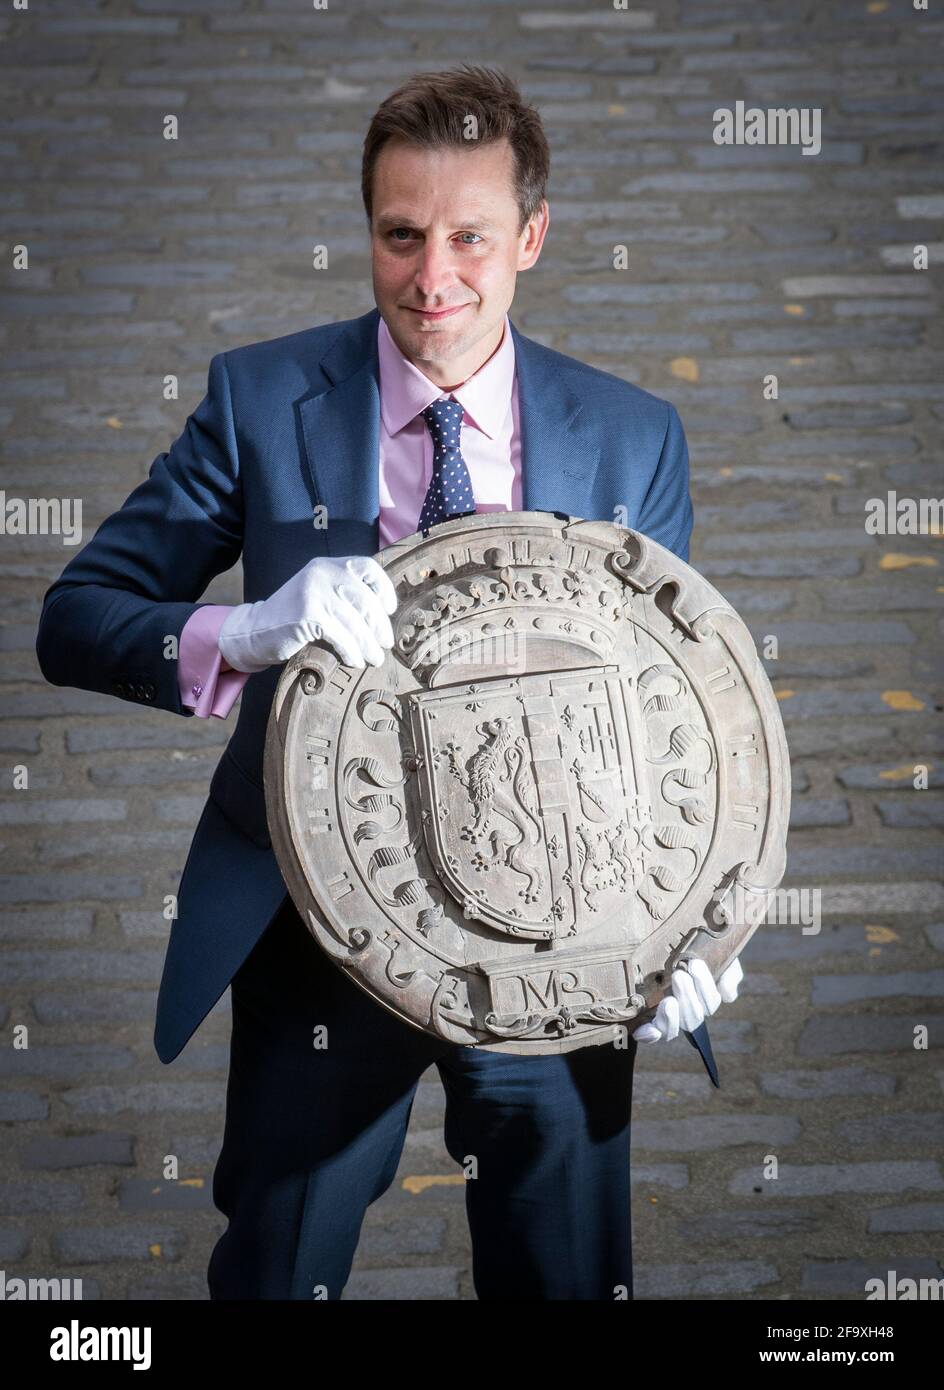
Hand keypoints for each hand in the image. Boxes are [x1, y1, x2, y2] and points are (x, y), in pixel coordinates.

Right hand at [218, 555, 397, 673]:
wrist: (255, 631)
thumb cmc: (294, 618)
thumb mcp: (321, 596)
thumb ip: (345, 596)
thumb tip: (383, 618)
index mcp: (329, 565)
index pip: (367, 568)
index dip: (383, 589)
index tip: (389, 610)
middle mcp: (322, 573)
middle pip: (365, 599)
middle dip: (379, 625)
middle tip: (385, 644)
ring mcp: (314, 592)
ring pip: (355, 621)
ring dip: (368, 644)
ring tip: (375, 659)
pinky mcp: (308, 615)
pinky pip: (341, 636)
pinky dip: (352, 651)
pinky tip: (355, 661)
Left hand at [634, 957, 742, 1043]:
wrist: (672, 942)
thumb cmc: (698, 950)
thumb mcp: (719, 957)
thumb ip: (730, 975)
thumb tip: (726, 995)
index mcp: (703, 997)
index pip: (710, 1003)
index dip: (705, 989)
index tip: (694, 964)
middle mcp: (686, 1010)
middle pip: (692, 1018)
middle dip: (688, 998)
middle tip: (679, 975)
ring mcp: (667, 1016)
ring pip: (672, 1030)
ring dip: (672, 1017)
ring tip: (669, 1000)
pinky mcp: (647, 1018)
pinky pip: (650, 1034)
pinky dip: (650, 1035)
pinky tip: (649, 1030)